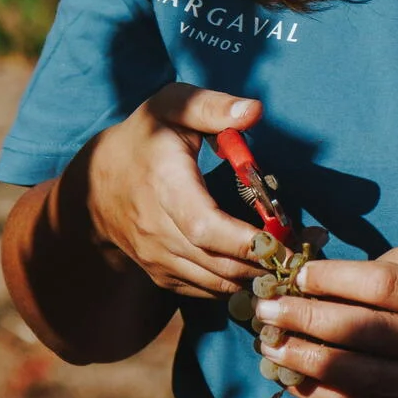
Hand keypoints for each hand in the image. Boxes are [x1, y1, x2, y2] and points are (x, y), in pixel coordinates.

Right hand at [83, 85, 270, 300]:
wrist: (97, 184)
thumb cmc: (144, 138)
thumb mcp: (172, 106)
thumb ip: (213, 106)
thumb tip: (255, 110)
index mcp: (165, 187)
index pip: (205, 227)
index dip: (245, 240)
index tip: (280, 238)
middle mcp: (158, 231)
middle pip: (219, 263)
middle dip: (265, 262)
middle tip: (301, 250)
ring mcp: (159, 259)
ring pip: (217, 283)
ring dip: (257, 277)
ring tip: (289, 259)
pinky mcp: (164, 276)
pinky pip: (208, 291)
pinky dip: (238, 284)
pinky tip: (261, 267)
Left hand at [252, 247, 397, 397]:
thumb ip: (380, 270)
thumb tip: (313, 279)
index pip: (378, 287)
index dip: (331, 280)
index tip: (296, 277)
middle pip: (358, 332)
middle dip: (302, 319)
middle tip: (265, 311)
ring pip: (351, 376)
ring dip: (300, 360)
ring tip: (268, 345)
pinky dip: (316, 395)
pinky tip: (290, 377)